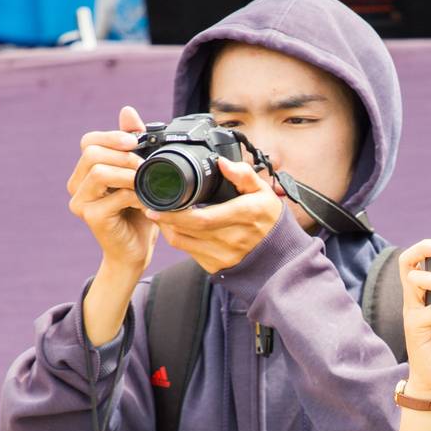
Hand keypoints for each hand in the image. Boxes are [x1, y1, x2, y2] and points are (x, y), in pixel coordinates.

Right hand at [67, 105, 156, 274]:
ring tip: (145, 181)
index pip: (89, 141)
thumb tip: (127, 111)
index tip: (136, 141)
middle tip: (145, 165)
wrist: (136, 250)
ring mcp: (80, 201)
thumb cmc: (138, 212)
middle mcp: (77, 185)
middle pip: (91, 152)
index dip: (111, 136)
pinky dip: (135, 194)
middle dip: (122, 154)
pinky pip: (113, 196)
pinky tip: (147, 201)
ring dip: (127, 173)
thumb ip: (132, 144)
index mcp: (85, 171)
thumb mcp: (138, 173)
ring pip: (98, 171)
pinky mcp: (91, 217)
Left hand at [144, 155, 284, 273]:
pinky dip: (178, 239)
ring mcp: (224, 256)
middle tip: (151, 205)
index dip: (175, 213)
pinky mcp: (216, 267)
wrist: (279, 257)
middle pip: (187, 230)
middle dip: (165, 218)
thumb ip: (243, 175)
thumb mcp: (263, 192)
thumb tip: (222, 162)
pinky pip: (188, 252)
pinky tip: (175, 227)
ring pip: (183, 242)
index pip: (202, 218)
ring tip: (160, 214)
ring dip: (168, 228)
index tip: (157, 205)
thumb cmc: (269, 221)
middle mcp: (233, 238)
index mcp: (245, 215)